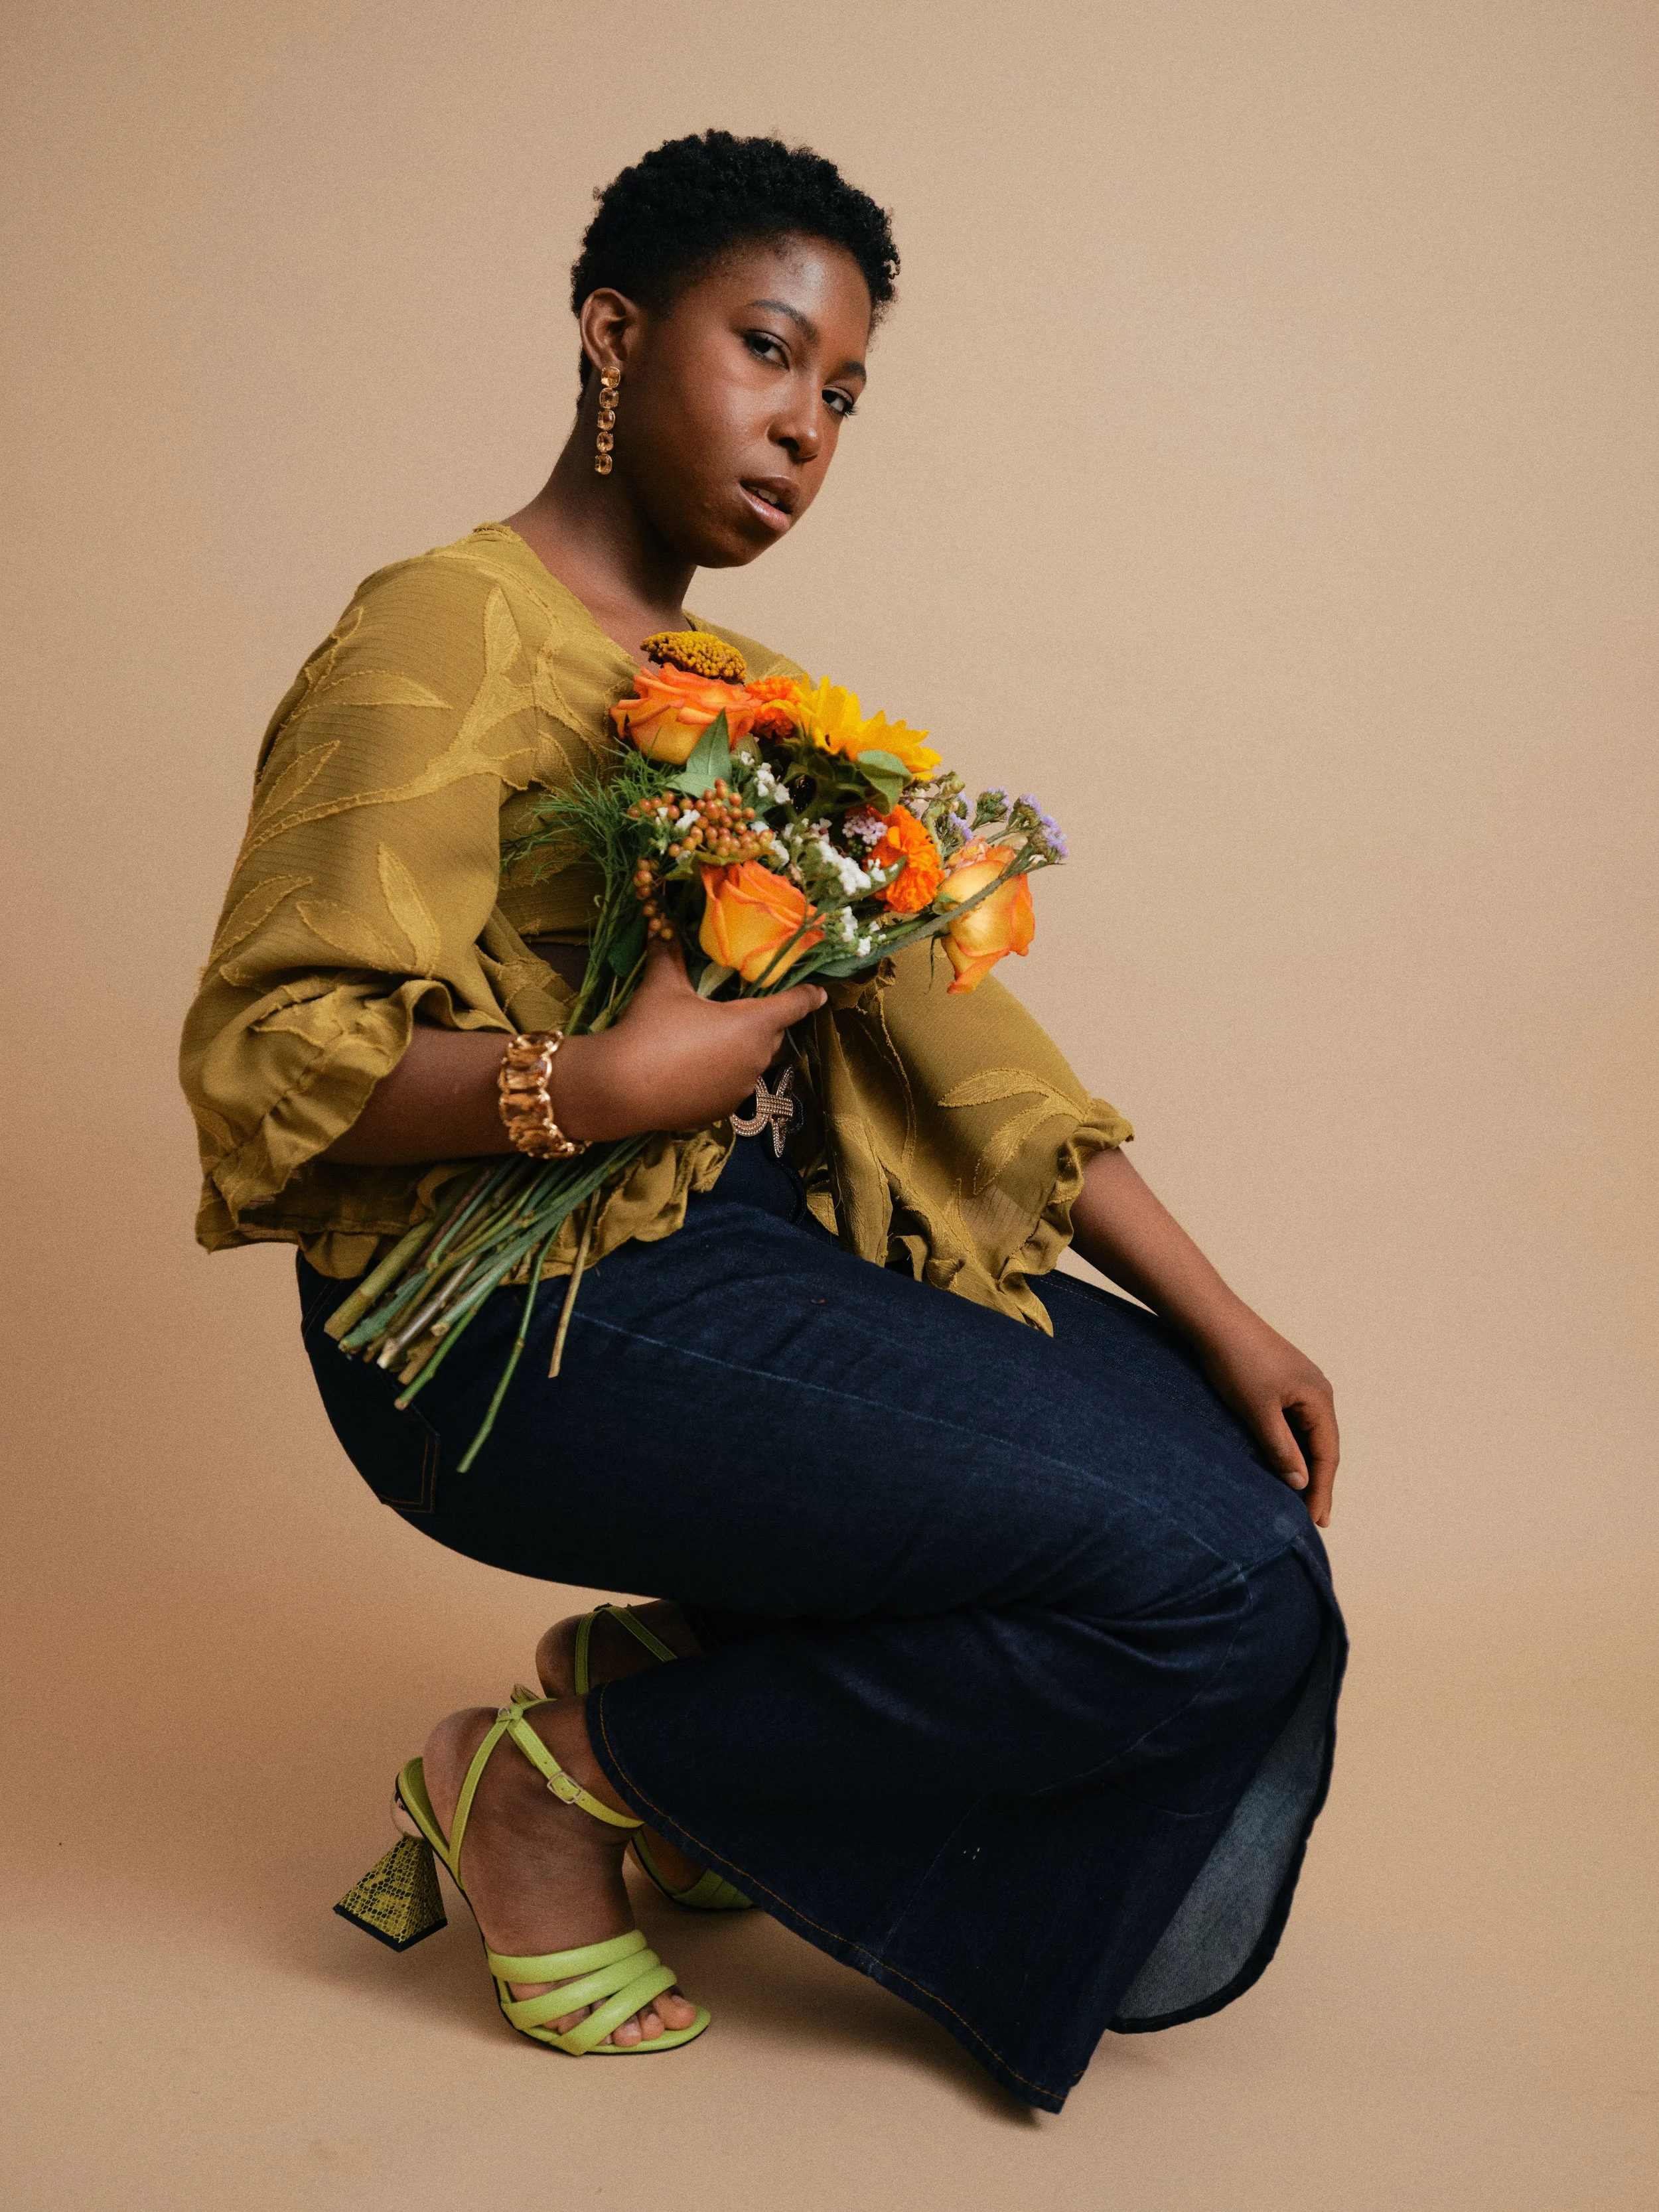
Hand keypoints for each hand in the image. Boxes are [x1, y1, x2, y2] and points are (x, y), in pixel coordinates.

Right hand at [554, 936, 826, 1140]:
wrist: (621, 1089)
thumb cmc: (651, 1030)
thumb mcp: (662, 987)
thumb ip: (669, 955)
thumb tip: (662, 927)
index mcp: (752, 1024)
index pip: (794, 1006)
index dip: (808, 996)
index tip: (821, 993)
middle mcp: (756, 1059)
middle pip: (774, 1035)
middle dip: (766, 1022)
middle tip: (745, 1009)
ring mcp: (741, 1089)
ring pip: (754, 1063)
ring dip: (743, 1050)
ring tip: (713, 1041)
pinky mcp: (723, 1111)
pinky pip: (735, 1086)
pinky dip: (725, 1075)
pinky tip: (697, 1069)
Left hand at [1193, 1307, 1339, 1527]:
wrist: (1214, 1321)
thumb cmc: (1237, 1363)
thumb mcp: (1259, 1411)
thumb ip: (1281, 1448)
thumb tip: (1301, 1482)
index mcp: (1319, 1398)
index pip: (1327, 1455)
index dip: (1323, 1490)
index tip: (1318, 1522)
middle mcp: (1318, 1391)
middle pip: (1323, 1446)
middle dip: (1318, 1482)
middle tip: (1313, 1519)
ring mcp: (1301, 1385)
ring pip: (1308, 1434)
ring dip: (1305, 1464)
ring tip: (1299, 1498)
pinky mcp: (1282, 1382)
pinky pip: (1294, 1422)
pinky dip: (1291, 1445)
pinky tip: (1283, 1461)